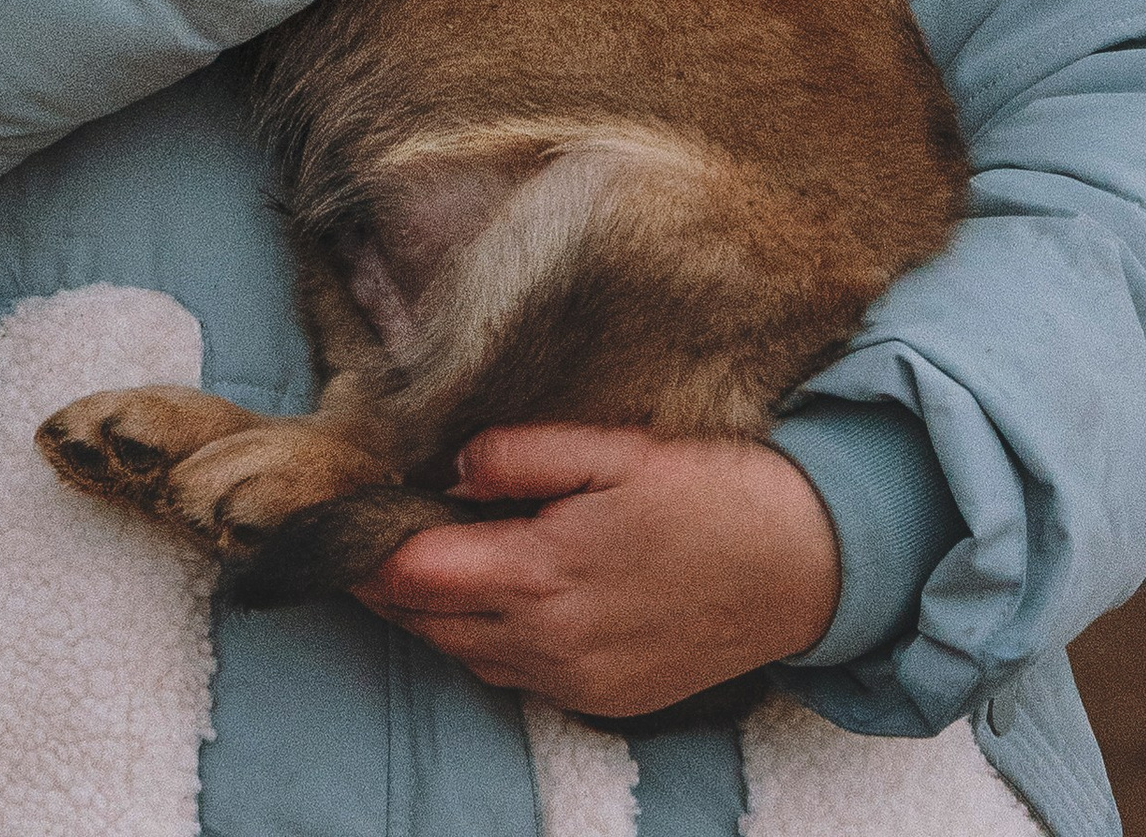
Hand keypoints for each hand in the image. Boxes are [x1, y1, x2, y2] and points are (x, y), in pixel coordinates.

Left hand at [355, 427, 840, 712]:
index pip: (416, 576)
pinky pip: (518, 678)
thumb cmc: (716, 491)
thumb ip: (523, 451)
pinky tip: (501, 595)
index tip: (338, 517)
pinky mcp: (606, 701)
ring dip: (438, 615)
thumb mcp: (617, 446)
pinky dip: (490, 641)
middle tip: (369, 534)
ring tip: (427, 559)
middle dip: (392, 584)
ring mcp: (579, 683)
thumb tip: (453, 464)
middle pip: (431, 624)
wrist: (807, 567)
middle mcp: (551, 644)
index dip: (368, 548)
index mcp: (545, 574)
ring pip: (470, 658)